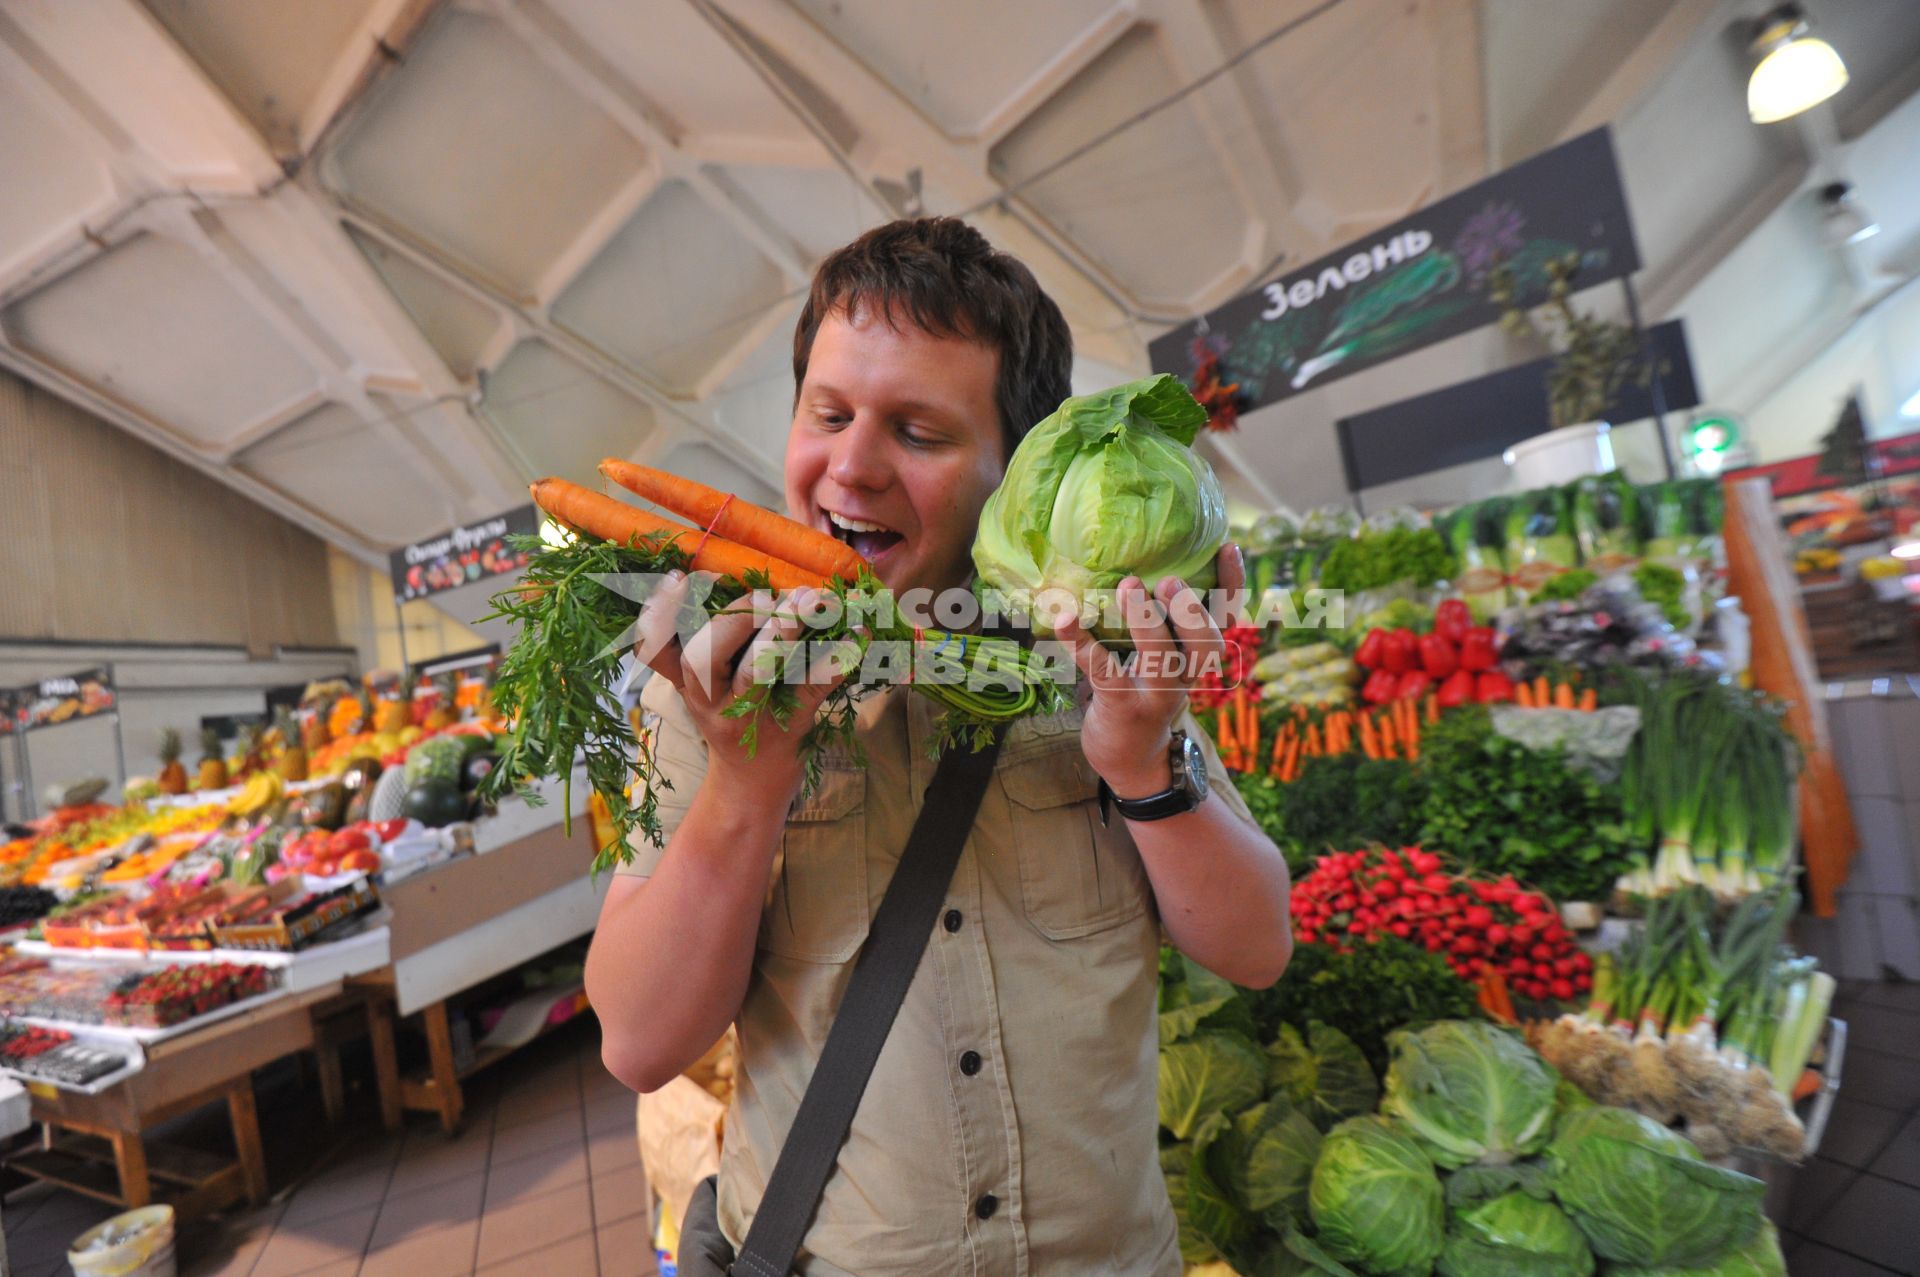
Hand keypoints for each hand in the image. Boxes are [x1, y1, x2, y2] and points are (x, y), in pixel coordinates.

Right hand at [634, 573, 851, 803]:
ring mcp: (750, 716)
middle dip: (735, 619)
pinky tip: (859, 632)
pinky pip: (814, 688)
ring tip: (806, 603)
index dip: (659, 615)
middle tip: (766, 594)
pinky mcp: (792, 722)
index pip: (656, 650)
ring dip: (778, 636)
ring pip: (754, 675)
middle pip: (704, 659)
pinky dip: (839, 658)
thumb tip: (723, 575)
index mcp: (687, 684)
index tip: (676, 577)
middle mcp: (710, 701)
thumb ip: (701, 642)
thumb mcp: (703, 688)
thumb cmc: (731, 720)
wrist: (753, 785)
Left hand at [1055, 545, 1244, 796]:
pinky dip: (1082, 644)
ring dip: (1147, 624)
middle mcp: (1185, 676)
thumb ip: (1160, 621)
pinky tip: (1065, 620)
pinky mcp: (1122, 707)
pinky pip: (1104, 673)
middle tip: (1169, 579)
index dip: (1233, 586)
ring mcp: (1155, 695)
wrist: (1129, 759)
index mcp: (1196, 657)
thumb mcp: (1161, 658)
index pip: (1227, 620)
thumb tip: (1138, 560)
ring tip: (1127, 588)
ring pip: (1164, 661)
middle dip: (1192, 611)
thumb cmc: (1143, 692)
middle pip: (1206, 645)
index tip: (1229, 546)